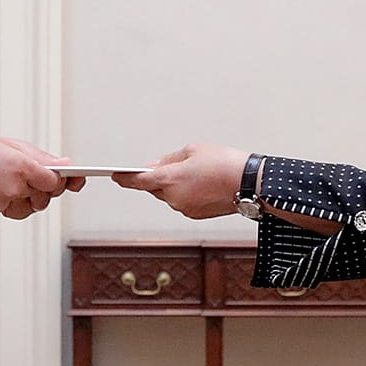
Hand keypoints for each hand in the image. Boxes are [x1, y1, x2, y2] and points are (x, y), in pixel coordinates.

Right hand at [0, 128, 72, 220]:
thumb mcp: (0, 142)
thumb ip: (33, 156)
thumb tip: (61, 165)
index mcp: (19, 167)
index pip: (54, 180)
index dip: (58, 178)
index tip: (63, 177)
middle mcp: (12, 189)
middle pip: (42, 196)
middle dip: (40, 188)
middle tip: (27, 175)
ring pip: (22, 207)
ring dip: (20, 196)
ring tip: (1, 179)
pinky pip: (0, 210)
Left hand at [117, 144, 244, 219]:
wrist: (249, 183)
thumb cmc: (225, 163)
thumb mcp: (193, 150)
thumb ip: (169, 159)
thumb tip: (155, 166)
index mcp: (170, 179)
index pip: (138, 181)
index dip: (125, 178)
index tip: (116, 176)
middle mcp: (174, 198)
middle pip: (154, 189)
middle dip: (157, 178)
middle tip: (170, 166)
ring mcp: (184, 209)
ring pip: (169, 196)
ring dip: (174, 186)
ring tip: (195, 173)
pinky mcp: (195, 215)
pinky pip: (182, 203)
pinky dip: (185, 194)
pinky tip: (201, 184)